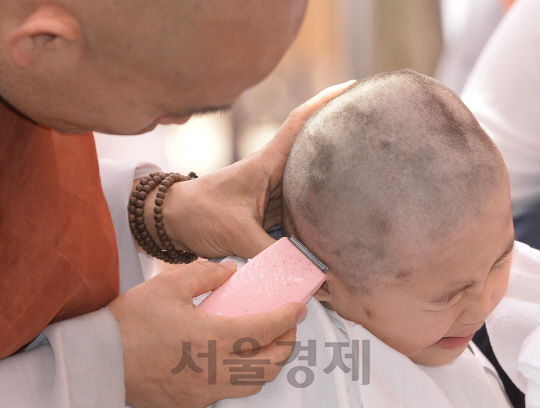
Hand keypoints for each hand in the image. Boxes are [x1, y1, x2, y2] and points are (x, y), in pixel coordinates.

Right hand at [108, 261, 306, 407]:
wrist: (99, 360)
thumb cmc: (130, 323)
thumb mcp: (170, 285)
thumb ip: (207, 275)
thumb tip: (231, 273)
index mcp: (213, 339)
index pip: (266, 330)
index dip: (288, 318)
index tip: (299, 308)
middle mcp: (214, 371)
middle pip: (270, 365)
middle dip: (287, 344)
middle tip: (288, 326)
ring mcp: (204, 392)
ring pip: (253, 384)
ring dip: (268, 363)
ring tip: (267, 342)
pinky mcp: (191, 402)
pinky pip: (230, 392)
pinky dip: (244, 375)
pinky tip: (235, 358)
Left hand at [161, 80, 355, 258]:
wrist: (173, 222)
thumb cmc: (199, 214)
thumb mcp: (236, 233)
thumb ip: (271, 254)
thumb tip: (308, 274)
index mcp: (266, 163)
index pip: (300, 123)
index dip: (326, 102)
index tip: (353, 88)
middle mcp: (274, 173)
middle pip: (314, 153)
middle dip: (340, 144)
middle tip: (373, 139)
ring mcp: (274, 192)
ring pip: (310, 185)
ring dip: (331, 186)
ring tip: (365, 184)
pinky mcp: (270, 212)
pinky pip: (300, 211)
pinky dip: (314, 219)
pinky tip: (332, 227)